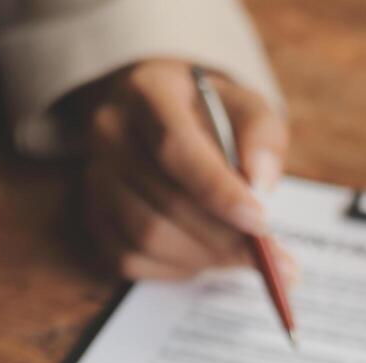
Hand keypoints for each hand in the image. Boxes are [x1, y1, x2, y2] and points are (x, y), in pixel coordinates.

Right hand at [79, 59, 294, 280]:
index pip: (176, 148)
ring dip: (205, 256)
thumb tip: (260, 183)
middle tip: (270, 257)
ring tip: (241, 254)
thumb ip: (262, 136)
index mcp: (148, 92)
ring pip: (148, 236)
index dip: (219, 192)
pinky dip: (178, 268)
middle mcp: (110, 131)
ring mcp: (96, 176)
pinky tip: (205, 253)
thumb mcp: (248, 109)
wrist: (169, 119)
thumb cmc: (214, 116)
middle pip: (165, 200)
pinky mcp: (96, 217)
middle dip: (224, 237)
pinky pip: (133, 259)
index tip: (261, 222)